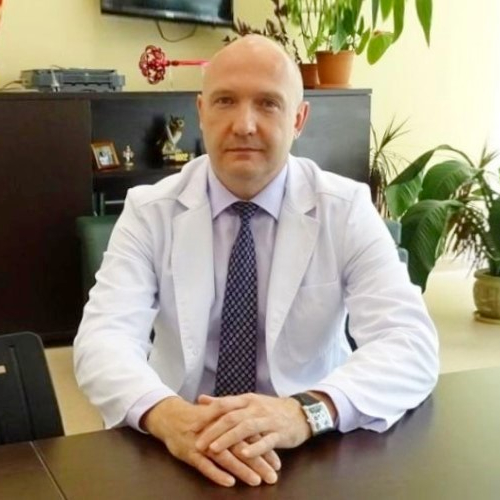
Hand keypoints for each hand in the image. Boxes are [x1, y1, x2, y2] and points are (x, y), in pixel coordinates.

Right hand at [141, 397, 278, 486]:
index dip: (264, 449)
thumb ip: (238, 425)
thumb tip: (260, 434)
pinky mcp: (190, 452)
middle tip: (272, 477)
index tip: (278, 463)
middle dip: (258, 463)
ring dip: (242, 469)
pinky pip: (204, 465)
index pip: (250, 436)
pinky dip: (216, 473)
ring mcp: (204, 442)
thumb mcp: (219, 416)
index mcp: (227, 422)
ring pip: (226, 457)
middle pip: (242, 448)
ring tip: (256, 481)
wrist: (171, 415)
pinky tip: (229, 482)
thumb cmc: (199, 418)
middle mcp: (218, 432)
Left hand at [195, 393, 310, 458]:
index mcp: (247, 400)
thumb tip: (201, 399)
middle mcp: (256, 408)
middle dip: (213, 431)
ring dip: (229, 439)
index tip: (192, 426)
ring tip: (214, 449)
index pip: (224, 405)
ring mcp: (268, 420)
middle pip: (231, 417)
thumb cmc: (269, 409)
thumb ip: (225, 402)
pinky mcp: (280, 433)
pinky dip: (255, 448)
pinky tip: (244, 455)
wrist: (300, 413)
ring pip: (246, 428)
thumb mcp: (248, 402)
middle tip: (198, 443)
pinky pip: (266, 441)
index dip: (207, 416)